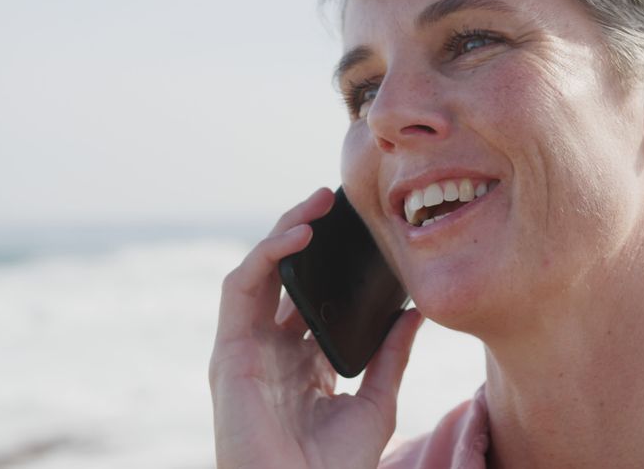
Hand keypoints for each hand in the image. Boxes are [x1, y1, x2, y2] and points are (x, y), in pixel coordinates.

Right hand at [209, 188, 423, 468]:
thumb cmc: (334, 467)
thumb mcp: (376, 400)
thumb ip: (391, 354)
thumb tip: (414, 311)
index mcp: (301, 362)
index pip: (309, 297)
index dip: (329, 262)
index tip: (359, 231)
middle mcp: (270, 351)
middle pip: (281, 278)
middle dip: (303, 233)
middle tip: (334, 201)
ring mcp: (247, 350)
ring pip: (256, 272)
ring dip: (283, 232)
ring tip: (317, 205)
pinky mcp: (229, 352)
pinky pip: (240, 289)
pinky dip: (266, 256)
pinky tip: (299, 236)